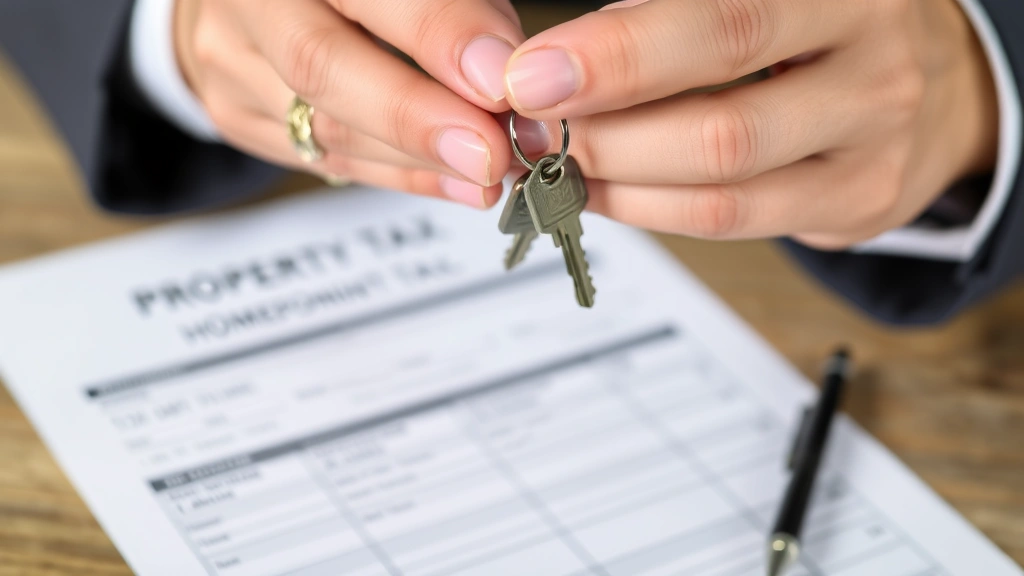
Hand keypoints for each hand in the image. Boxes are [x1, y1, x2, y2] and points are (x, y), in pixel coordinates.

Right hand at [174, 0, 523, 207]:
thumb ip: (451, 5)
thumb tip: (503, 67)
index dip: (434, 32)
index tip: (498, 79)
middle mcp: (249, 0)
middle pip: (320, 65)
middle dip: (416, 117)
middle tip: (490, 149)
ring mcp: (230, 60)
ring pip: (325, 128)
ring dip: (421, 159)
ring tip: (493, 168)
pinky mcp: (237, 115)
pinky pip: (329, 160)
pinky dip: (405, 176)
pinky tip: (459, 183)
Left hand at [503, 0, 998, 247]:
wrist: (930, 72)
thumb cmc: (818, 21)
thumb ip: (672, 16)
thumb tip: (559, 63)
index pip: (722, 23)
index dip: (619, 57)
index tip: (532, 75)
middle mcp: (873, 61)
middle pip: (723, 124)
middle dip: (605, 135)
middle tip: (532, 131)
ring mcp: (876, 142)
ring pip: (725, 186)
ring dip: (621, 182)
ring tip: (558, 164)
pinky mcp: (862, 201)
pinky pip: (738, 221)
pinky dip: (655, 210)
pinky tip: (607, 191)